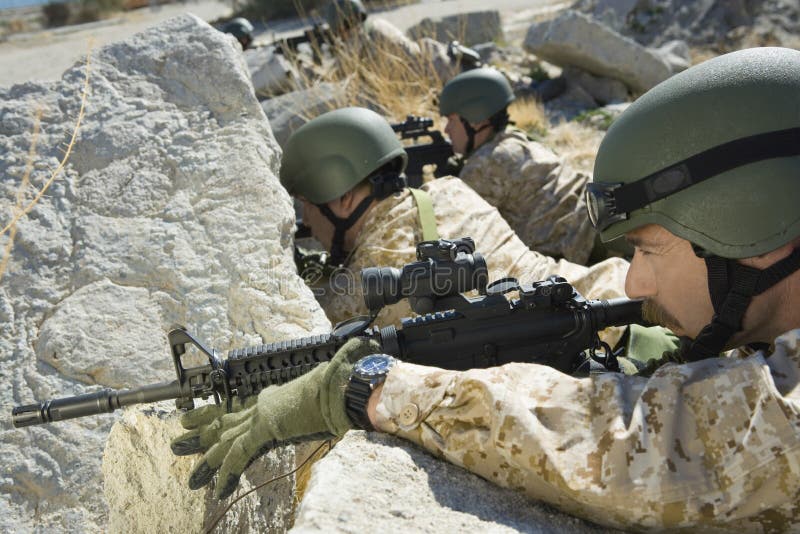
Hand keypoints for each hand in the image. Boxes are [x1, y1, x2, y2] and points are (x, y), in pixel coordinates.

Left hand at [170, 337, 379, 498]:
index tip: (210, 421)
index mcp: (276, 397)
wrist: (340, 386)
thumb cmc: (338, 390)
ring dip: (207, 460)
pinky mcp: (264, 427)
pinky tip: (218, 488)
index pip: (243, 411)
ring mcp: (262, 415)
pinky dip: (227, 472)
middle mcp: (264, 404)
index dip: (223, 419)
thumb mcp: (322, 402)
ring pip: (225, 440)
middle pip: (226, 422)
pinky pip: (239, 454)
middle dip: (202, 434)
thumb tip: (326, 414)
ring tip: (192, 478)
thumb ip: (314, 409)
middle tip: (180, 441)